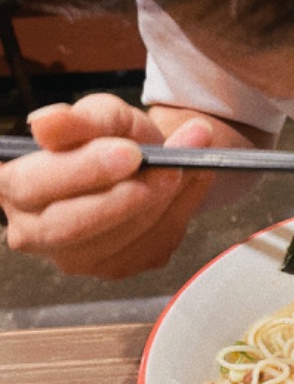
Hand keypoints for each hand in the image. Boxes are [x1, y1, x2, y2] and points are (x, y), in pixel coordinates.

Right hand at [0, 93, 214, 276]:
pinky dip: (176, 214)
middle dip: (125, 197)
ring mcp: (73, 257)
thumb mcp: (99, 115)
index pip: (34, 185)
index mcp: (12, 185)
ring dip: (160, 202)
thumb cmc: (112, 139)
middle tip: (168, 169)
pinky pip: (147, 248)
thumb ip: (77, 120)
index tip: (129, 153)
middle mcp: (32, 231)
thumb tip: (46, 122)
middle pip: (69, 226)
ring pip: (115, 242)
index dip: (83, 170)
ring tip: (186, 165)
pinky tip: (186, 185)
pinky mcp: (113, 268)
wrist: (145, 162)